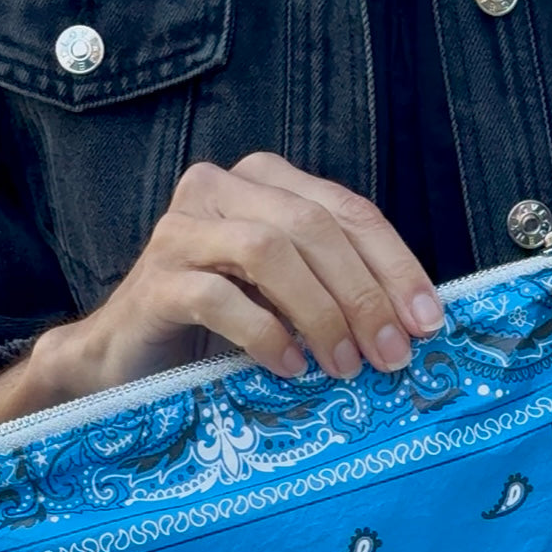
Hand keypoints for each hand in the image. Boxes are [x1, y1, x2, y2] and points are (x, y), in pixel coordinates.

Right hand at [0, 153, 444, 434]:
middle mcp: (221, 189)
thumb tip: (413, 324)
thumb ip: (335, 289)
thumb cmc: (214, 332)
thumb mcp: (285, 300)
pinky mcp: (156, 279)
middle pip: (315, 229)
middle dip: (364, 296)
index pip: (347, 211)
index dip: (395, 265)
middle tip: (392, 356)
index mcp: (264, 183)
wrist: (123, 360)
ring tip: (345, 366)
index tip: (429, 322)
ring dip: (321, 314)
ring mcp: (183, 230)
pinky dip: (265, 334)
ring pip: (270, 253)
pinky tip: (289, 368)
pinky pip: (220, 296)